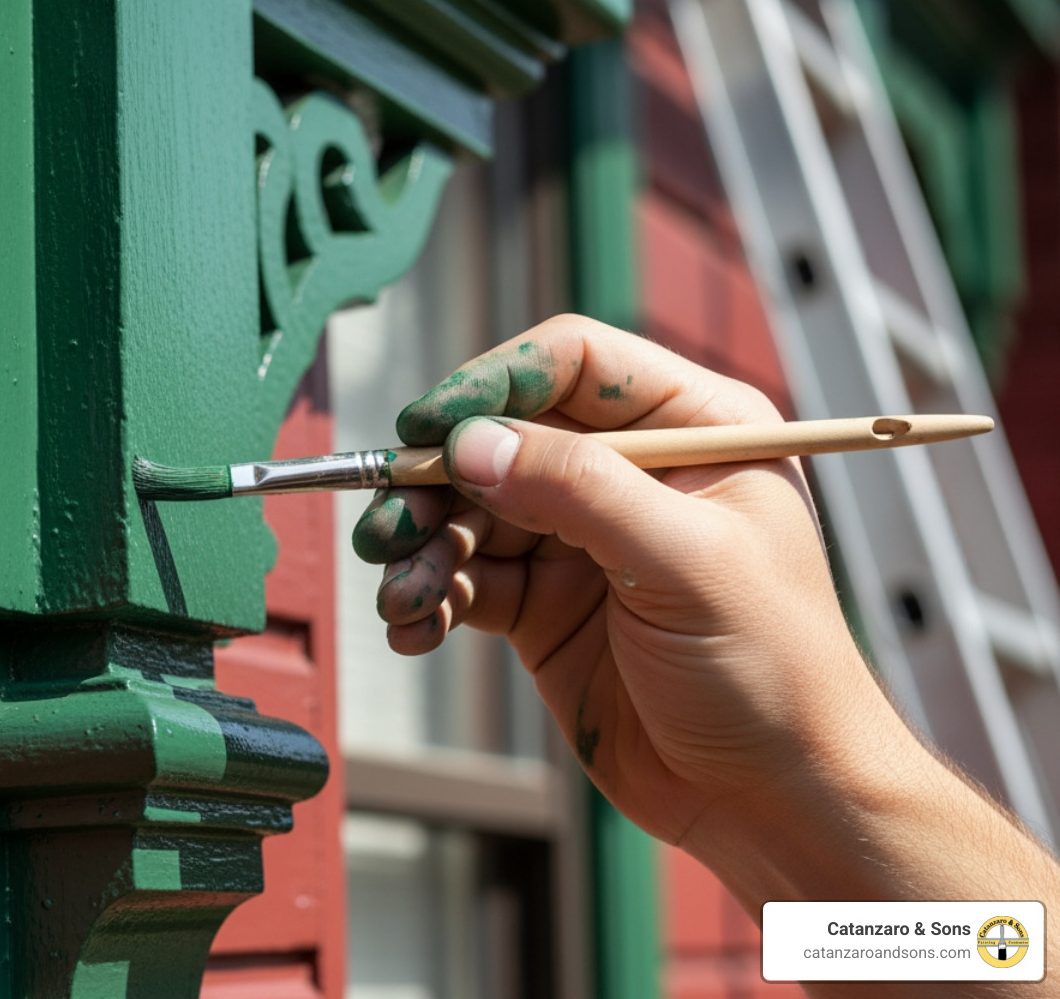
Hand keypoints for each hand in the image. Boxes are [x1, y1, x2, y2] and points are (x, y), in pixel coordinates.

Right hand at [354, 314, 886, 846]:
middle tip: (390, 527)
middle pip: (504, 438)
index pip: (574, 365)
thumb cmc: (774, 671)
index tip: (428, 429)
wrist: (772, 800)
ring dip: (422, 548)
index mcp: (692, 430)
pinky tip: (415, 629)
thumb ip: (577, 491)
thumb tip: (470, 443)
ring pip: (471, 512)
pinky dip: (431, 599)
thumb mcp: (687, 563)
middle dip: (437, 481)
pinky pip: (466, 581)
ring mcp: (581, 541)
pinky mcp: (545, 607)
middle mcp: (630, 473)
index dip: (494, 385)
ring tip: (401, 596)